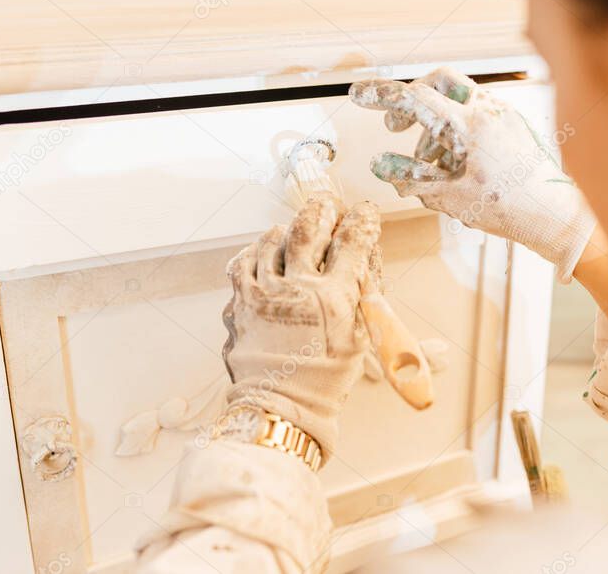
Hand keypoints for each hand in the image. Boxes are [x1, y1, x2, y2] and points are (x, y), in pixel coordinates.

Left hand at [221, 194, 380, 459]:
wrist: (280, 406)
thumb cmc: (325, 378)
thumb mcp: (358, 338)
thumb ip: (362, 297)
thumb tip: (364, 261)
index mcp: (333, 299)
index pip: (352, 245)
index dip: (362, 223)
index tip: (366, 212)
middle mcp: (297, 289)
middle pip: (308, 232)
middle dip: (322, 210)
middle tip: (329, 202)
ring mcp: (264, 294)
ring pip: (273, 242)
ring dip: (289, 227)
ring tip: (297, 223)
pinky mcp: (240, 302)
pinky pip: (244, 263)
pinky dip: (257, 250)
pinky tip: (264, 248)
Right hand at [349, 68, 594, 281]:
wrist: (556, 216)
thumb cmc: (510, 208)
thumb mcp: (450, 197)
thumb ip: (411, 178)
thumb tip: (381, 165)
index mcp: (470, 124)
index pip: (417, 97)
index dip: (383, 96)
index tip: (359, 94)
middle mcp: (489, 110)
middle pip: (440, 81)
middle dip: (413, 99)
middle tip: (396, 126)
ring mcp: (505, 115)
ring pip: (458, 99)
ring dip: (435, 123)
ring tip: (430, 164)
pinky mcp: (514, 126)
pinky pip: (477, 114)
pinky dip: (457, 130)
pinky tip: (455, 165)